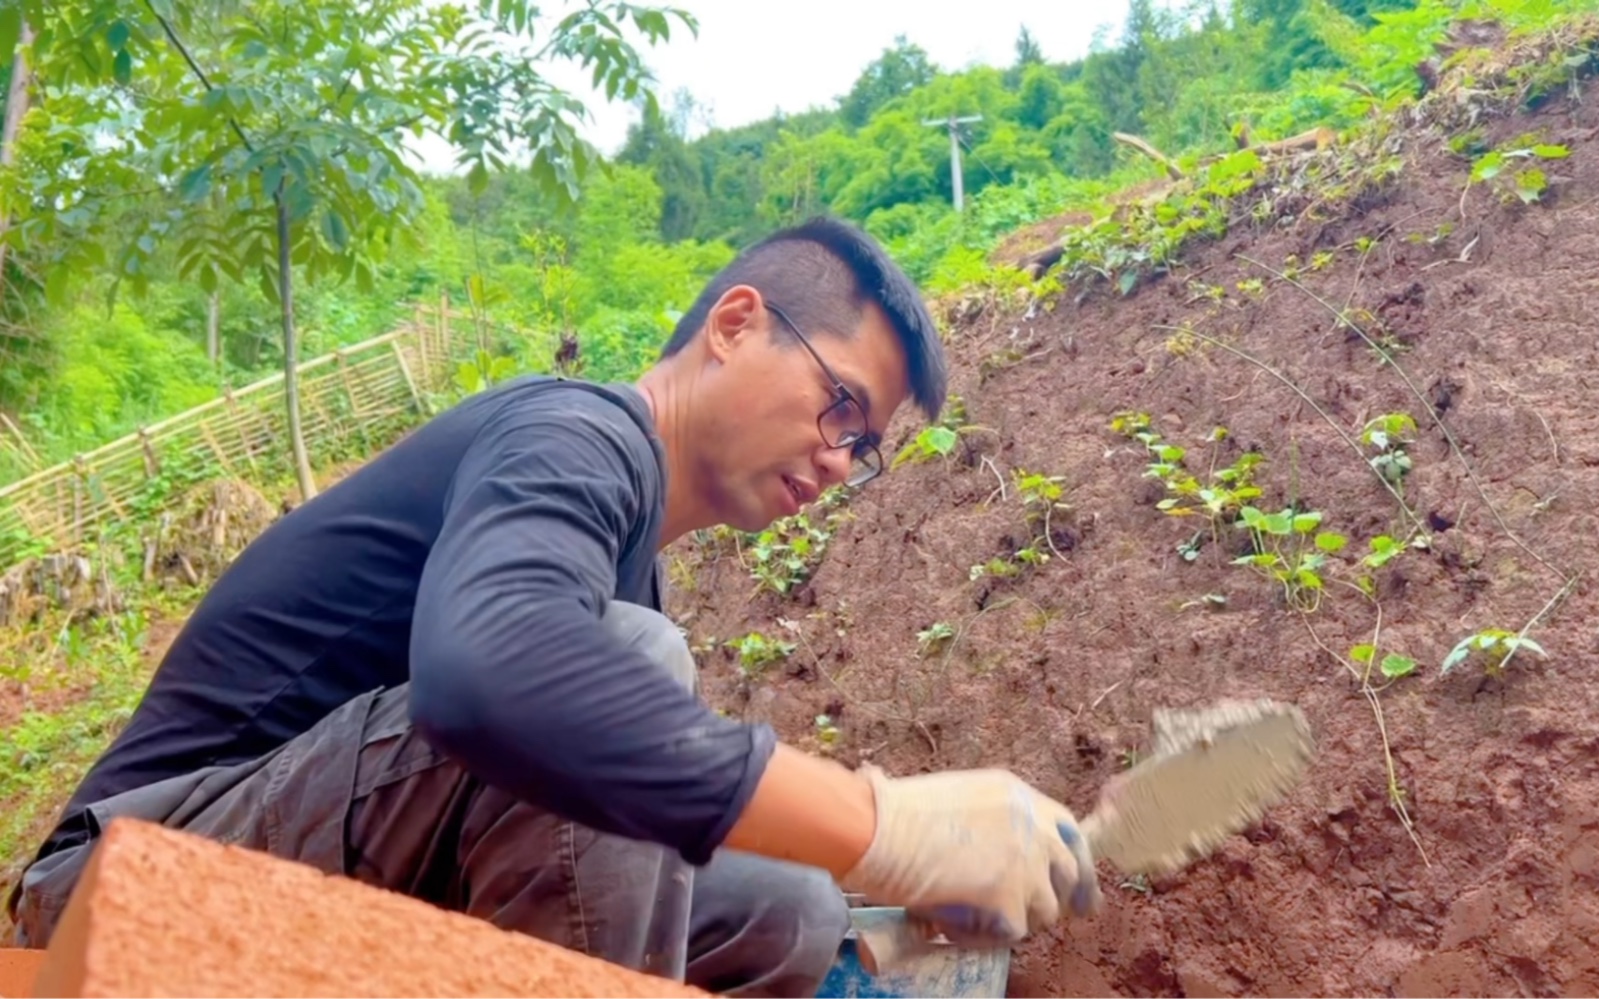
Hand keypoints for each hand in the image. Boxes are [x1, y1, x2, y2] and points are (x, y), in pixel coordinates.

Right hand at [841, 765, 1101, 946]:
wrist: (877, 830)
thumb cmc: (894, 814)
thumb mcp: (956, 798)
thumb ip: (988, 822)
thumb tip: (996, 857)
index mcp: (1017, 794)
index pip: (1066, 829)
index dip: (1073, 859)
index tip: (1078, 883)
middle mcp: (1032, 825)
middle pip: (1070, 869)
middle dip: (1067, 896)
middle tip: (1056, 916)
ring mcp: (1026, 863)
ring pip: (1045, 908)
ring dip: (1016, 918)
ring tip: (973, 917)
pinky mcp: (1012, 898)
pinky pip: (1011, 933)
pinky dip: (982, 937)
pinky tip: (951, 928)